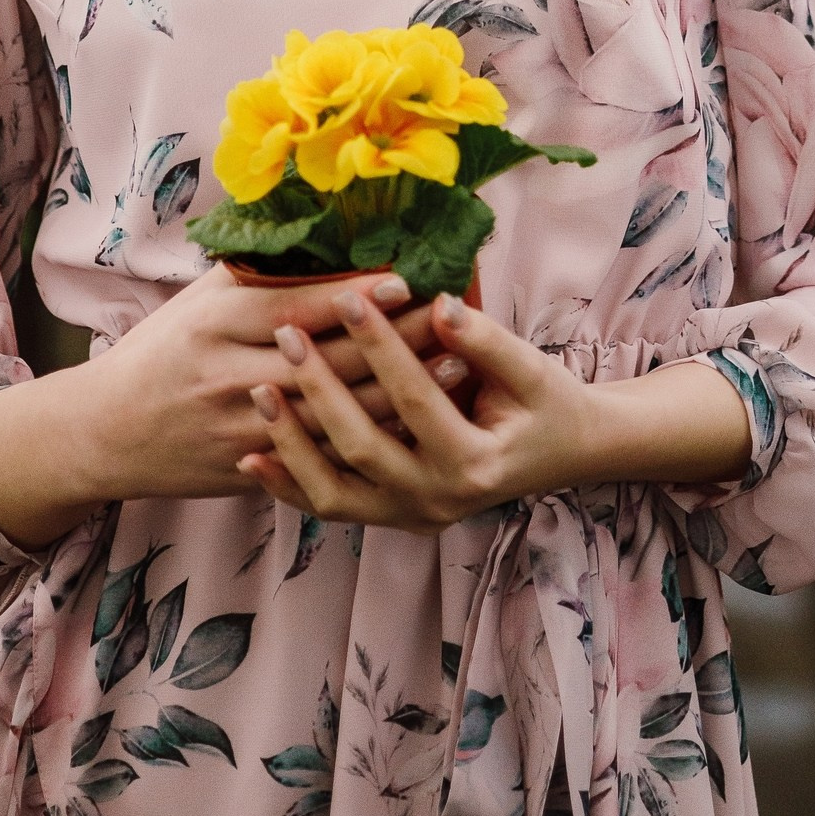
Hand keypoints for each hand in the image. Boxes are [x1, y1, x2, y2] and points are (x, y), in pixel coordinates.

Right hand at [0, 266, 454, 546]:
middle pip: (329, 358)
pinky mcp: (254, 467)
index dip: (356, 295)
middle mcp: (231, 374)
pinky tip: (416, 422)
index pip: (298, 306)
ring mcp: (244, 428)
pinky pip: (323, 456)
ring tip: (455, 365)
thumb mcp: (199, 300)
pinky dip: (374, 436)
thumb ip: (257, 275)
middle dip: (396, 338)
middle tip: (452, 314)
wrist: (107, 431)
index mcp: (216, 322)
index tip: (408, 276)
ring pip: (337, 411)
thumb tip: (326, 234)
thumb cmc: (162, 350)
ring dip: (400, 389)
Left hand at [238, 287, 603, 536]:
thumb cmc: (545, 404)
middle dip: (320, 389)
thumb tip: (438, 304)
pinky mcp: (392, 517)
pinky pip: (330, 507)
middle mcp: (438, 501)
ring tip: (259, 393)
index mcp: (474, 464)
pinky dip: (289, 485)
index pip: (413, 399)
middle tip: (289, 335)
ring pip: (333, 494)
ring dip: (291, 445)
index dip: (380, 347)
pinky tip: (253, 457)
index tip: (347, 298)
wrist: (561, 453)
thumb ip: (484, 340)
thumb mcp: (530, 369)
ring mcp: (411, 517)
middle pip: (362, 447)